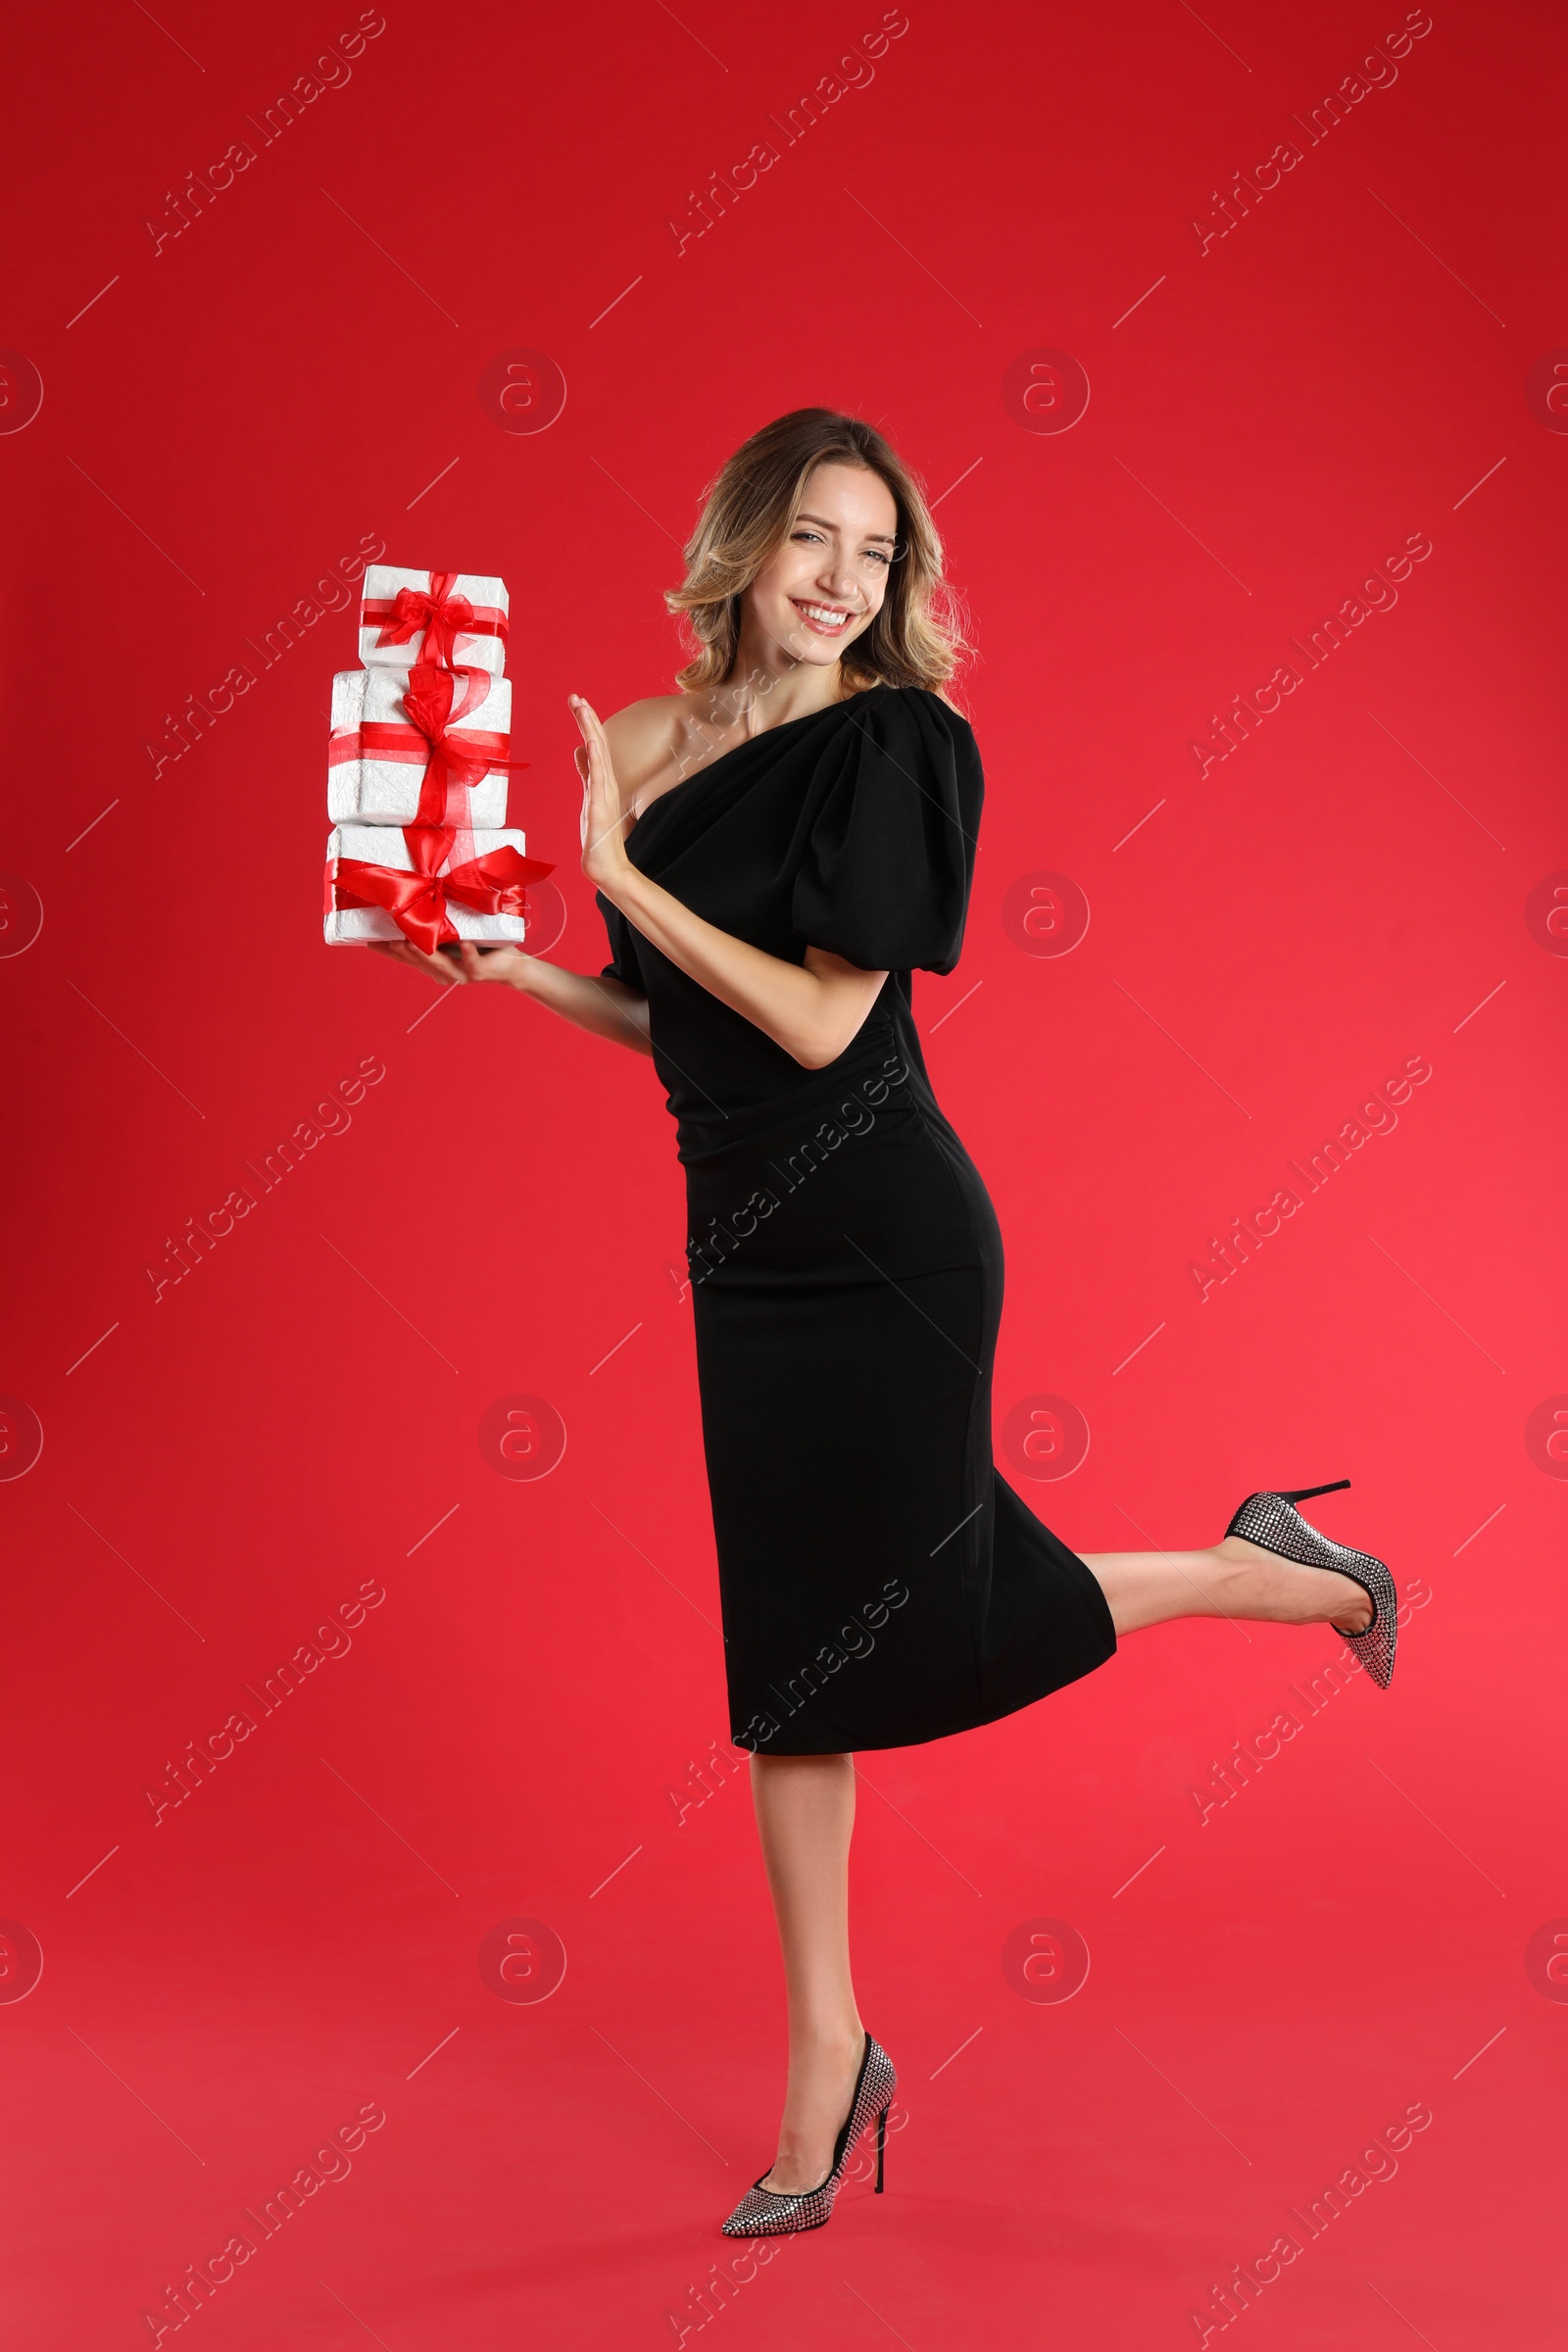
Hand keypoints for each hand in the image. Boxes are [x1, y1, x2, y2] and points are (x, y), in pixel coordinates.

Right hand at [368, 938, 530, 987]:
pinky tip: (463, 943)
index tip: (367, 941)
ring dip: (423, 953)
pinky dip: (466, 953)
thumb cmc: (479, 946)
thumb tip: (417, 902)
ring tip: (409, 941)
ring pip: (438, 964)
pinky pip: (470, 961)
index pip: (405, 958)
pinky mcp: (478, 971)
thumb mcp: (452, 936)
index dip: (386, 952)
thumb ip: (435, 928)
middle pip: (417, 961)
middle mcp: (442, 972)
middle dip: (402, 951)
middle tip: (385, 940)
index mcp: (433, 965)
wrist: (509, 965)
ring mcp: (459, 974)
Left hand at [571, 694, 630, 888]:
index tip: (578, 701)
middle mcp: (605, 782)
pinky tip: (590, 743)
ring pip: (598, 754)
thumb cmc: (599, 836)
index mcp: (602, 780)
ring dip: (590, 730)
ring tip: (583, 709)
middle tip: (576, 697)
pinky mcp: (601, 806)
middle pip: (596, 743)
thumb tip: (578, 751)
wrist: (606, 865)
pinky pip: (598, 778)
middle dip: (586, 719)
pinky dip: (595, 759)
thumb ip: (586, 773)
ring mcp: (604, 793)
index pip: (594, 744)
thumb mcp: (589, 797)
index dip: (587, 722)